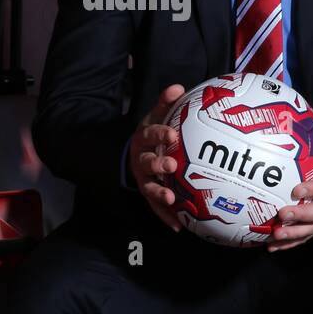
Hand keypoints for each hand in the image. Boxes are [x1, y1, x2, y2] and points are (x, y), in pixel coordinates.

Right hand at [127, 84, 186, 231]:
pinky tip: (179, 227)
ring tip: (171, 199)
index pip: (150, 133)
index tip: (171, 133)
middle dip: (158, 164)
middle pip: (147, 162)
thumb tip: (178, 86)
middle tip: (171, 165)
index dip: (159, 133)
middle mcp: (141, 159)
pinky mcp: (147, 194)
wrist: (134, 155)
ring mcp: (143, 179)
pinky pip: (156, 207)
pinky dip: (166, 217)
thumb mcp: (156, 116)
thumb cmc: (153, 134)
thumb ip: (165, 103)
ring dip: (160, 192)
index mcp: (144, 138)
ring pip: (149, 187)